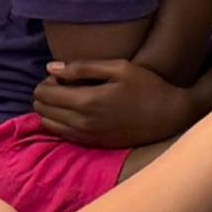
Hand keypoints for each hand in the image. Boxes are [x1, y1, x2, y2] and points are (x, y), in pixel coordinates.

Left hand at [34, 58, 198, 147]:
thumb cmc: (147, 86)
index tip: (65, 76)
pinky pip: (62, 135)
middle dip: (47, 95)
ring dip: (52, 110)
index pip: (43, 93)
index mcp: (86, 101)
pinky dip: (61, 123)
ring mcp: (87, 137)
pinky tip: (79, 113)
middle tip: (66, 86)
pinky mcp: (93, 145)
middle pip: (41, 109)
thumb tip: (51, 68)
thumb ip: (83, 67)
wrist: (170, 116)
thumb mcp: (119, 67)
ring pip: (48, 124)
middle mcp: (82, 122)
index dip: (48, 80)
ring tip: (71, 100)